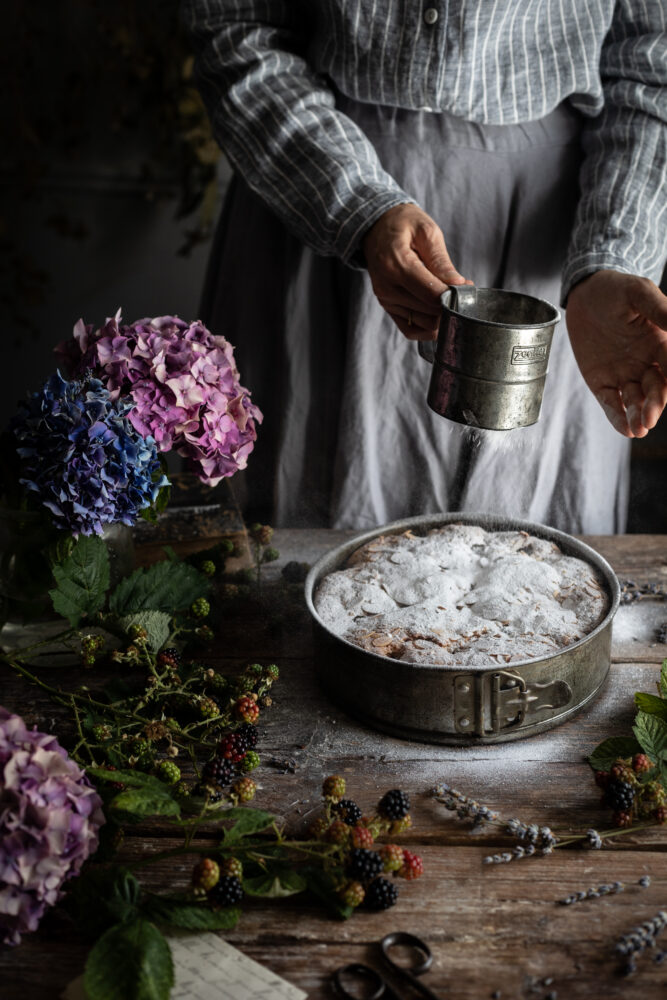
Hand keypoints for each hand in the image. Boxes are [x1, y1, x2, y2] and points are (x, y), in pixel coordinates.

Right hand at [362, 203, 470, 340]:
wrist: (376, 228)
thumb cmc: (404, 225)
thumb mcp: (426, 231)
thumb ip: (441, 260)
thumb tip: (458, 284)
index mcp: (396, 265)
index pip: (431, 294)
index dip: (454, 295)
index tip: (466, 285)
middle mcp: (387, 287)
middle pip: (430, 312)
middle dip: (451, 304)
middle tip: (461, 288)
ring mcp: (386, 300)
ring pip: (424, 324)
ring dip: (442, 316)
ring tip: (448, 295)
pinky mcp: (388, 308)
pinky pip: (411, 331)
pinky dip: (429, 328)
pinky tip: (438, 312)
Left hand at [566, 270, 666, 436]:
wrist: (584, 294)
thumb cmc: (616, 290)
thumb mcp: (639, 293)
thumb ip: (660, 310)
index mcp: (660, 343)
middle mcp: (646, 363)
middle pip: (657, 388)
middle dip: (656, 403)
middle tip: (651, 416)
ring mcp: (624, 374)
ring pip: (636, 401)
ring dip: (639, 415)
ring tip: (639, 428)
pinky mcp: (602, 383)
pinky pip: (612, 404)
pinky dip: (618, 418)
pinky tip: (626, 430)